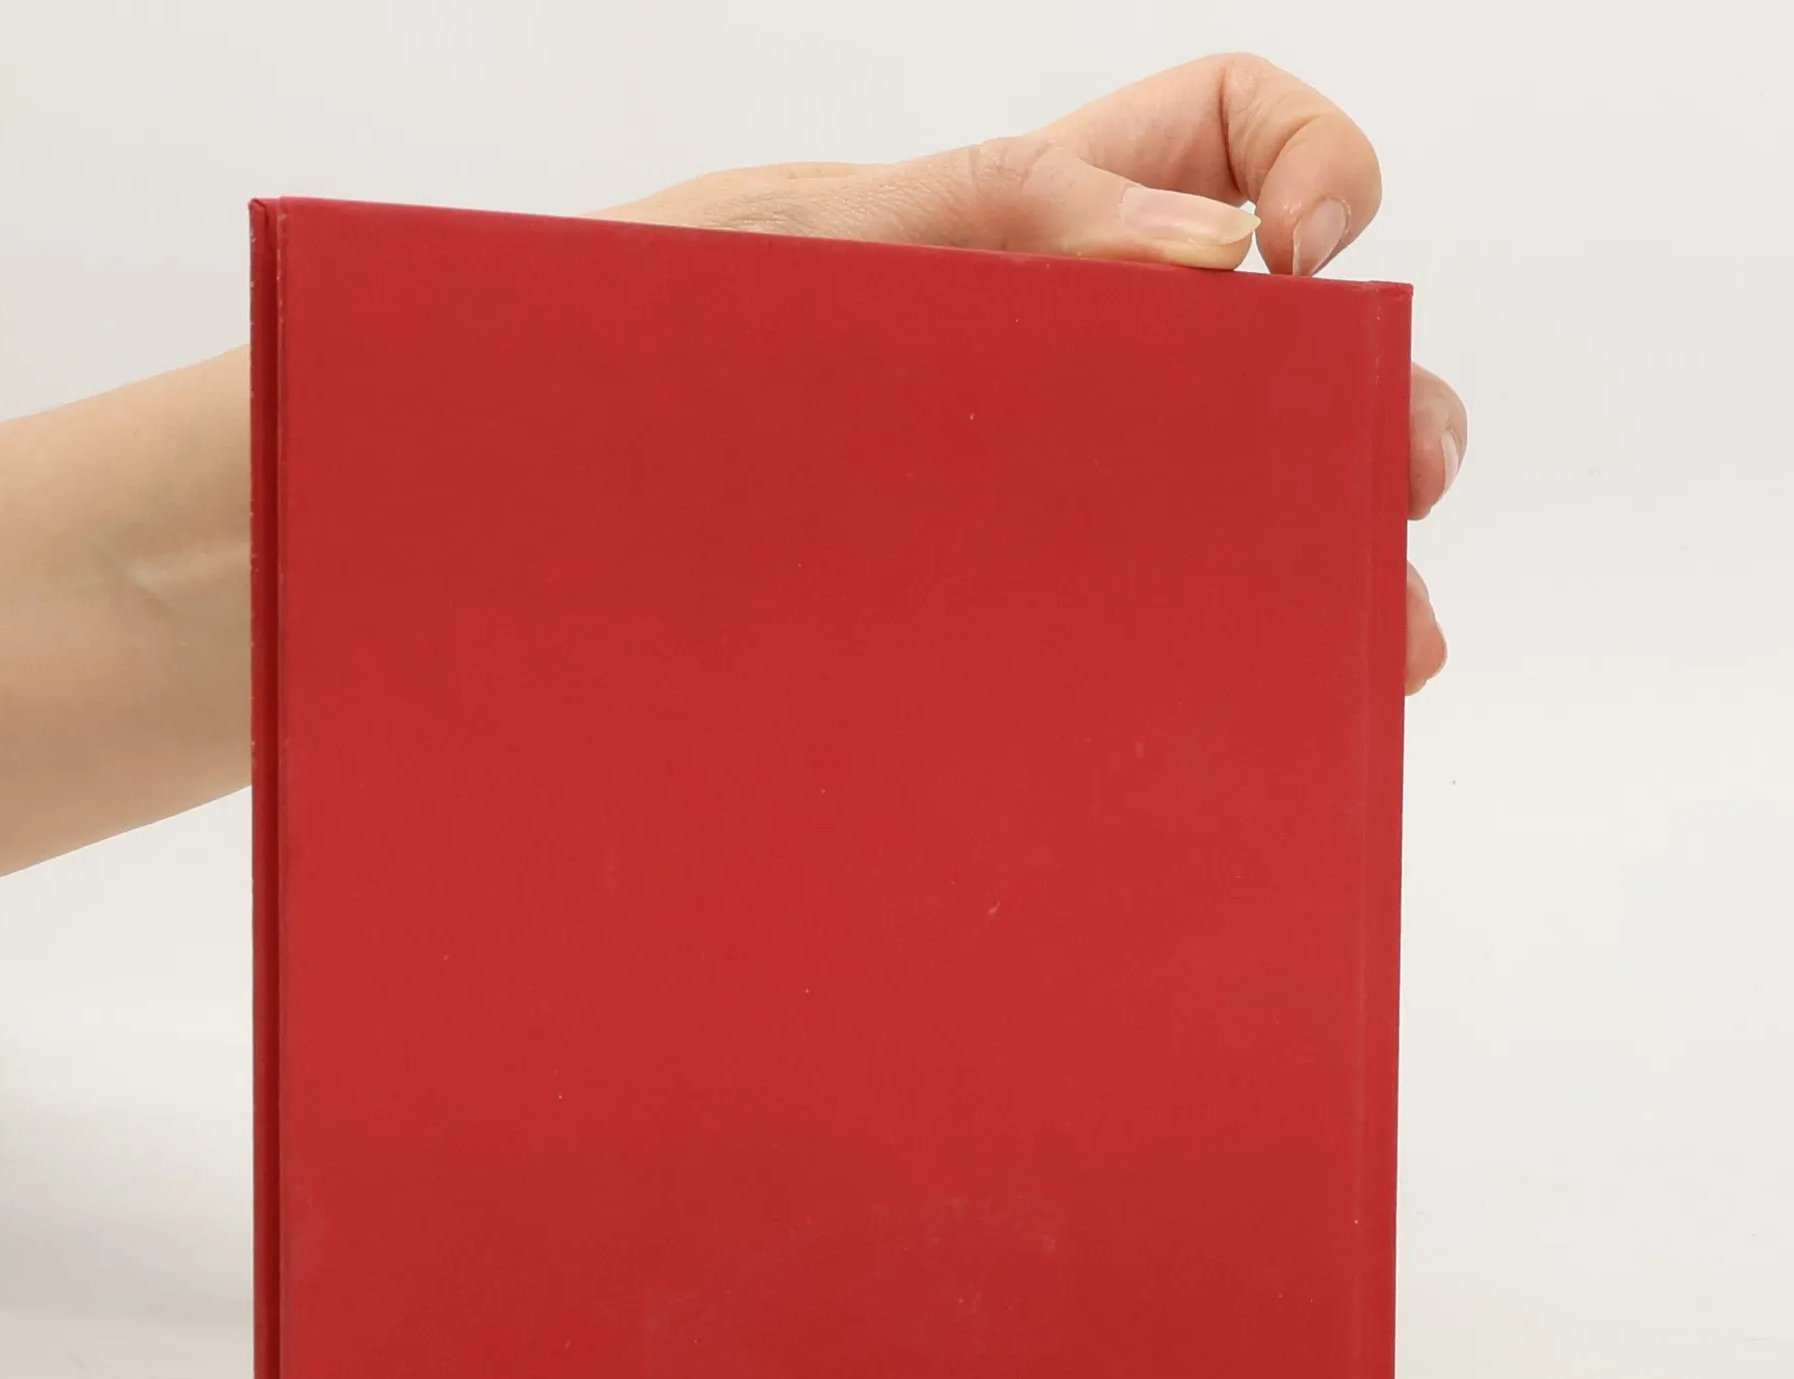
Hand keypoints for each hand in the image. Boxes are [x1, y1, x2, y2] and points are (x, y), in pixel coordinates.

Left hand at [607, 53, 1460, 694]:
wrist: (516, 520)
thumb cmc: (625, 354)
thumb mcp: (802, 247)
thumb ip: (1001, 215)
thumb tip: (1218, 255)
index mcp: (1036, 227)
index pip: (1234, 137)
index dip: (1318, 163)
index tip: (1301, 257)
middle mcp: (1065, 371)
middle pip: (1281, 364)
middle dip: (1366, 411)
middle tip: (1386, 481)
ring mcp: (1041, 504)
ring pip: (1228, 524)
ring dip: (1323, 570)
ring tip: (1378, 645)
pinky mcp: (1001, 623)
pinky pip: (1132, 641)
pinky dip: (1211, 672)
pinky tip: (1254, 718)